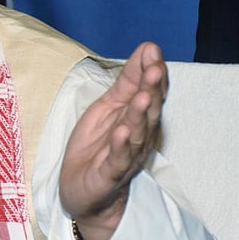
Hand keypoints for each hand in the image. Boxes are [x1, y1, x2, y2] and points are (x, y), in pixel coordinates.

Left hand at [59, 41, 167, 239]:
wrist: (83, 191)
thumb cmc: (98, 145)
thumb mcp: (109, 106)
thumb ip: (127, 81)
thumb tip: (147, 48)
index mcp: (137, 117)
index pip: (149, 91)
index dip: (151, 72)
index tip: (152, 49)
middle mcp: (138, 135)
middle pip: (148, 110)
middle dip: (152, 89)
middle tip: (156, 69)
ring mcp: (125, 155)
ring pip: (137, 133)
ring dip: (139, 114)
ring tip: (143, 96)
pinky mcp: (110, 174)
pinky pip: (118, 159)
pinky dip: (121, 146)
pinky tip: (122, 132)